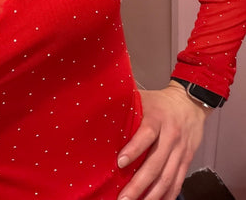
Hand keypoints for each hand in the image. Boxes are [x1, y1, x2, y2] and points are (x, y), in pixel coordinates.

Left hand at [116, 81, 211, 199]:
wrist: (189, 103)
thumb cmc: (160, 103)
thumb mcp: (144, 99)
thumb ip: (128, 108)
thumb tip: (101, 114)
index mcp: (157, 118)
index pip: (146, 134)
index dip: (134, 149)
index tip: (119, 163)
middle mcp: (171, 136)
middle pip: (156, 163)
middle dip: (139, 183)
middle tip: (123, 197)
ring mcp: (180, 150)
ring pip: (167, 177)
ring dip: (152, 195)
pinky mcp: (186, 160)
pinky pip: (178, 181)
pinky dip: (168, 195)